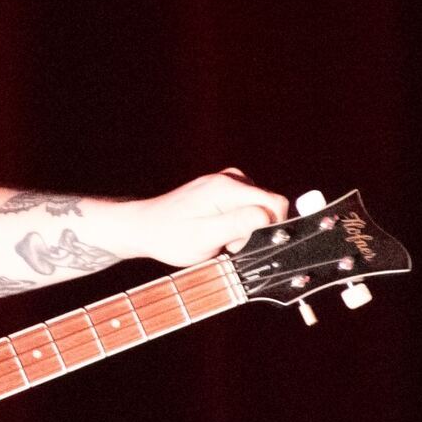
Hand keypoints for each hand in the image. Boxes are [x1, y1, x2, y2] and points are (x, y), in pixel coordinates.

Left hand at [126, 169, 286, 266]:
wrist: (144, 227)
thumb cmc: (169, 236)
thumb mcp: (205, 237)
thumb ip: (239, 225)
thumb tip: (270, 217)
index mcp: (228, 188)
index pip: (276, 204)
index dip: (270, 229)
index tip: (243, 243)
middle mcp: (230, 178)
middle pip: (268, 206)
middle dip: (255, 230)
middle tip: (225, 243)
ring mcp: (227, 182)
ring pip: (259, 209)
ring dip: (245, 229)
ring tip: (218, 238)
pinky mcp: (224, 189)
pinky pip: (247, 208)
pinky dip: (237, 224)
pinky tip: (216, 230)